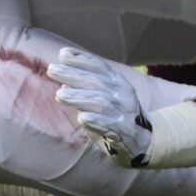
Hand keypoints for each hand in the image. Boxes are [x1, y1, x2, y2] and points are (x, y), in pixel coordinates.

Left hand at [47, 46, 151, 165]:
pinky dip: (96, 121)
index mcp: (117, 81)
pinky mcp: (126, 131)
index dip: (80, 59)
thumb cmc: (117, 115)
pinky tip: (82, 118)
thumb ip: (87, 89)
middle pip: (95, 81)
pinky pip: (110, 125)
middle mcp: (123, 93)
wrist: (143, 140)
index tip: (62, 54)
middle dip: (72, 75)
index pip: (98, 66)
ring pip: (101, 102)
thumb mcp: (106, 96)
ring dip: (79, 98)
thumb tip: (63, 84)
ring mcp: (125, 112)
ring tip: (59, 95)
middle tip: (52, 70)